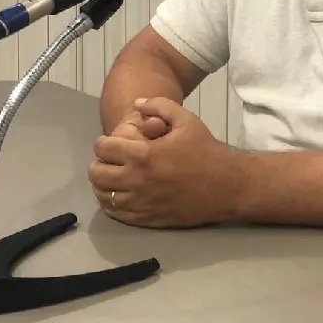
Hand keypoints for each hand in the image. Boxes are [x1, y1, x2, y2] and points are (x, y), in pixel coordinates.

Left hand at [88, 97, 245, 227]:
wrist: (226, 185)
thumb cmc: (206, 150)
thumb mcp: (186, 119)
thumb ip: (159, 106)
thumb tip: (137, 103)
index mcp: (143, 155)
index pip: (103, 149)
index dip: (102, 143)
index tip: (109, 143)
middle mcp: (137, 181)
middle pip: (97, 174)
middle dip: (98, 164)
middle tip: (107, 161)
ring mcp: (141, 203)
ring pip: (104, 196)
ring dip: (102, 185)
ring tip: (111, 178)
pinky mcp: (148, 219)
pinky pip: (117, 214)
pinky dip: (112, 204)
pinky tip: (119, 196)